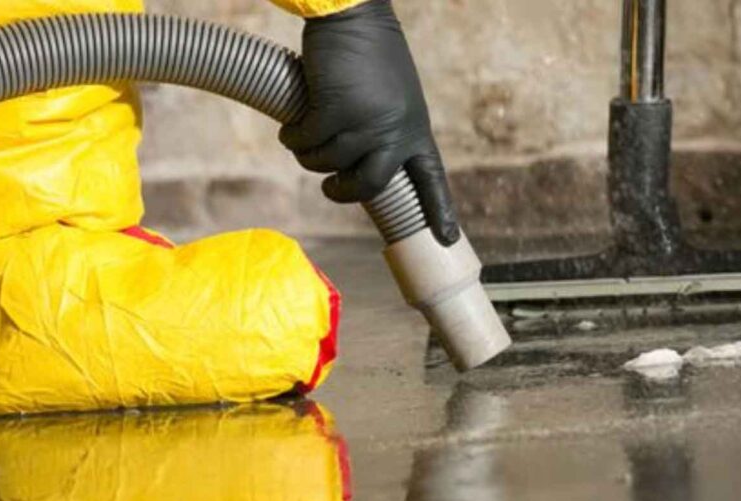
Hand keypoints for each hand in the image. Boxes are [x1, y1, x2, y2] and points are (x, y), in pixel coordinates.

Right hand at [280, 0, 459, 245]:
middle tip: (330, 187)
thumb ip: (386, 129)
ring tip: (305, 133)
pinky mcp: (334, 111)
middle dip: (342, 192)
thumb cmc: (368, 54)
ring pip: (328, 164)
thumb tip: (361, 165)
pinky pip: (306, 143)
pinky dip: (293, 137)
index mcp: (415, 129)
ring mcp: (366, 123)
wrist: (353, 15)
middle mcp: (395, 131)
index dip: (440, 211)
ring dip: (310, 154)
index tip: (447, 239)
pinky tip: (292, 125)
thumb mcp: (392, 95)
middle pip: (368, 186)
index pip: (432, 178)